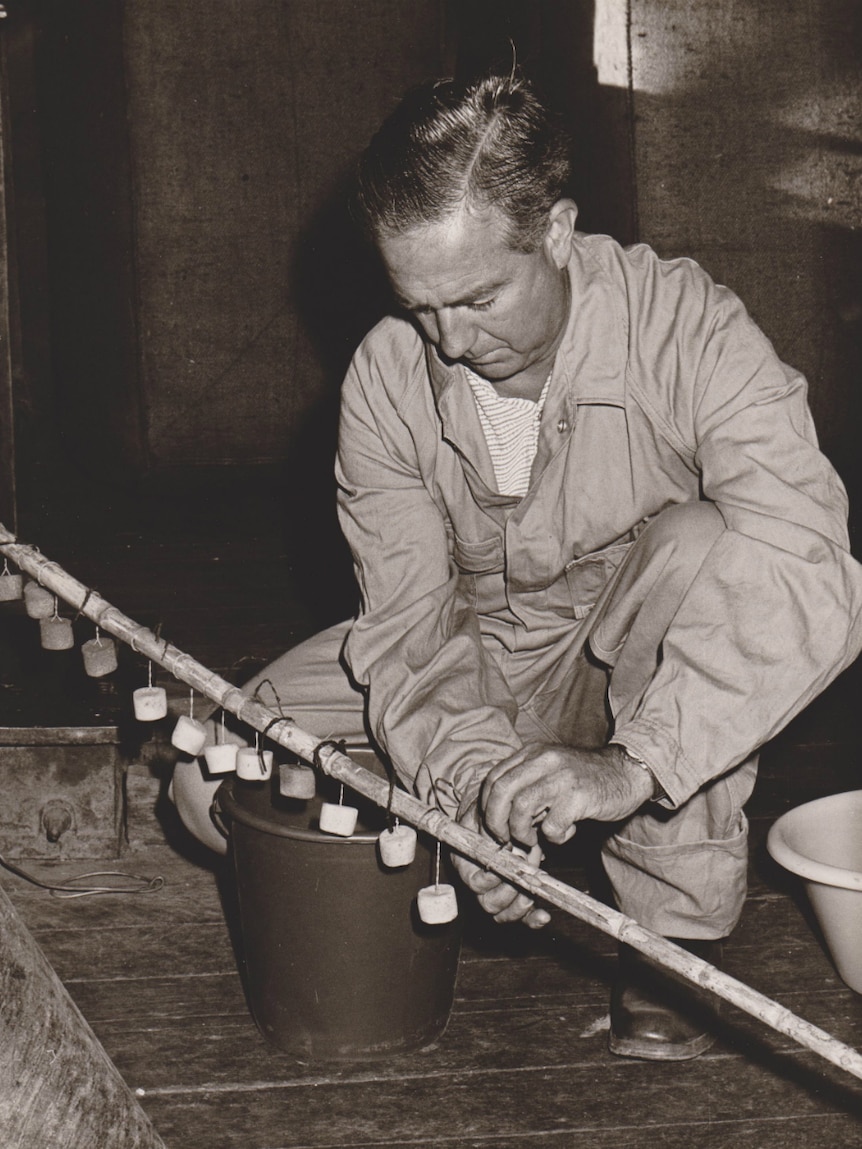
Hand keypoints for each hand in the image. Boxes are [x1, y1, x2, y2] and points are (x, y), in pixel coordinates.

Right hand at [452, 796, 550, 928]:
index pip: (475, 883)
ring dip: (521, 904)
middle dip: (511, 890)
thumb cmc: (492, 813)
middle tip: (525, 871)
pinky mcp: (514, 898)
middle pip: (489, 903)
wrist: (501, 813)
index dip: (493, 877)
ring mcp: (496, 893)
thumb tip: (507, 845)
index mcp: (465, 863)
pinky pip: (520, 917)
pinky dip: (532, 919)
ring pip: (503, 914)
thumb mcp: (487, 813)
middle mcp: (478, 883)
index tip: (510, 860)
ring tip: (534, 886)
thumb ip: (493, 828)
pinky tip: (543, 916)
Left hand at [481, 743, 654, 848]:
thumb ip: (527, 785)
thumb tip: (500, 818)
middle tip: (506, 840)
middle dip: (496, 822)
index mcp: (533, 753)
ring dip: (522, 832)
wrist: (626, 772)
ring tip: (536, 838)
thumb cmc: (585, 778)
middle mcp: (544, 760)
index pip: (494, 779)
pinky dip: (554, 837)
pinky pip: (552, 825)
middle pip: (501, 791)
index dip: (488, 808)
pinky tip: (566, 832)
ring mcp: (561, 777)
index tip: (494, 828)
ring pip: (521, 808)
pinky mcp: (579, 797)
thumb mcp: (551, 770)